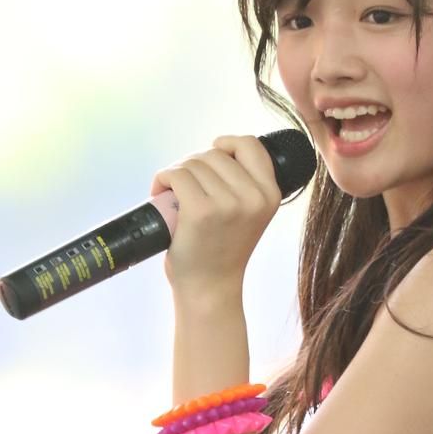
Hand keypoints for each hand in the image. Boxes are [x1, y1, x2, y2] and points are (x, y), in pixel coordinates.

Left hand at [149, 134, 282, 300]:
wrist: (210, 289)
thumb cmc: (223, 251)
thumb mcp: (249, 214)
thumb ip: (244, 184)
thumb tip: (216, 149)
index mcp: (270, 195)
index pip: (251, 145)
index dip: (228, 144)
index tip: (214, 154)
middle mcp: (253, 197)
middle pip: (214, 153)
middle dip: (194, 165)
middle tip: (186, 190)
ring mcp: (228, 204)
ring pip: (193, 162)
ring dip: (176, 174)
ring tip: (174, 197)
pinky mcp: (200, 210)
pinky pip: (176, 174)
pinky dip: (162, 180)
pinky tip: (161, 196)